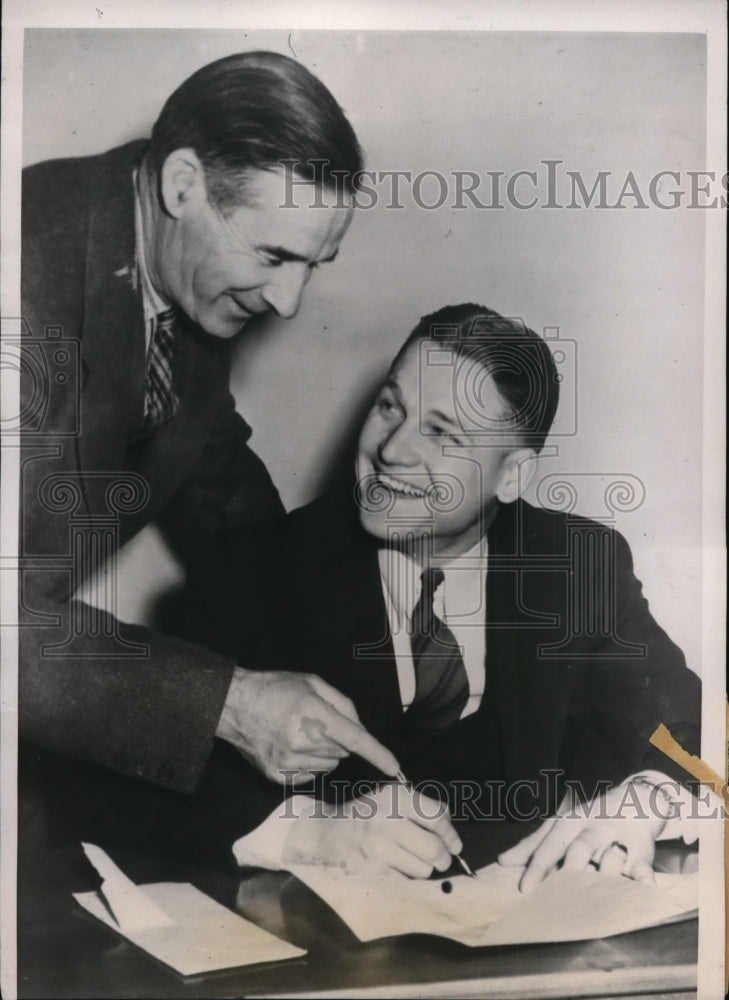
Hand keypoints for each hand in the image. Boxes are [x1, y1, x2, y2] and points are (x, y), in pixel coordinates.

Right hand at [216, 668, 399, 783]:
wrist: (235, 706)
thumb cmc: (276, 689)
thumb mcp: (312, 683)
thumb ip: (342, 704)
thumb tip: (359, 728)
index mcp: (312, 714)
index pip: (354, 738)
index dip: (377, 753)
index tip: (394, 767)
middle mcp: (302, 742)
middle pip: (343, 751)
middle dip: (337, 738)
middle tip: (315, 722)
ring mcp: (288, 762)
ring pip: (329, 765)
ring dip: (324, 752)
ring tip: (300, 734)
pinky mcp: (278, 776)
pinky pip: (311, 775)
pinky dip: (309, 763)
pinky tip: (291, 747)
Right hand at [282, 784, 462, 877]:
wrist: (325, 835)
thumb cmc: (364, 816)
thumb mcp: (388, 798)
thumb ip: (420, 806)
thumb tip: (450, 824)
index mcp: (394, 797)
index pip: (437, 817)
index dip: (451, 834)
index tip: (455, 845)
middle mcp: (387, 820)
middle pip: (435, 849)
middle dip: (443, 858)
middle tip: (440, 859)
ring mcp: (378, 848)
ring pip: (423, 869)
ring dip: (422, 869)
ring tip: (408, 860)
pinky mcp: (373, 872)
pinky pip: (406, 881)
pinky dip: (406, 878)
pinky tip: (395, 868)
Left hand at [497, 780, 666, 892]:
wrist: (636, 801)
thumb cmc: (590, 820)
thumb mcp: (560, 825)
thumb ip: (533, 844)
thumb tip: (502, 861)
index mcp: (570, 822)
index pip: (550, 845)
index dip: (538, 867)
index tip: (525, 889)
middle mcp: (593, 828)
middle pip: (580, 847)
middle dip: (569, 868)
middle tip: (557, 893)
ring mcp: (619, 837)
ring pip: (611, 854)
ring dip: (603, 873)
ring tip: (595, 893)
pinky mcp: (643, 850)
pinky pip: (643, 865)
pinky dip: (643, 879)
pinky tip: (642, 890)